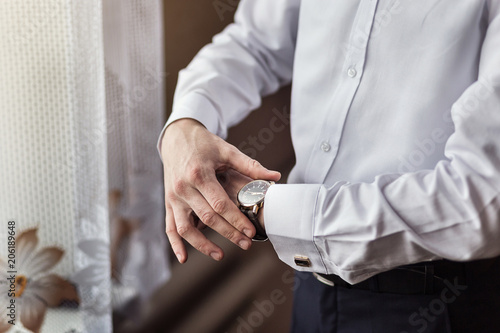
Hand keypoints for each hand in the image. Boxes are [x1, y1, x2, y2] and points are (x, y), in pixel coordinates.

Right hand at [161, 118, 279, 262]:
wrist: (176, 137)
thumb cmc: (204, 143)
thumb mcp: (226, 150)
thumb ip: (250, 165)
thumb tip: (275, 176)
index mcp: (199, 174)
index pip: (219, 204)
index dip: (236, 220)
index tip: (251, 232)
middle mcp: (183, 187)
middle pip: (207, 218)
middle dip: (228, 233)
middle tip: (246, 244)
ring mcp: (173, 197)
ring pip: (186, 228)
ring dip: (202, 245)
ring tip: (220, 255)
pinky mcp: (168, 202)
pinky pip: (170, 227)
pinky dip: (175, 244)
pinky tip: (184, 258)